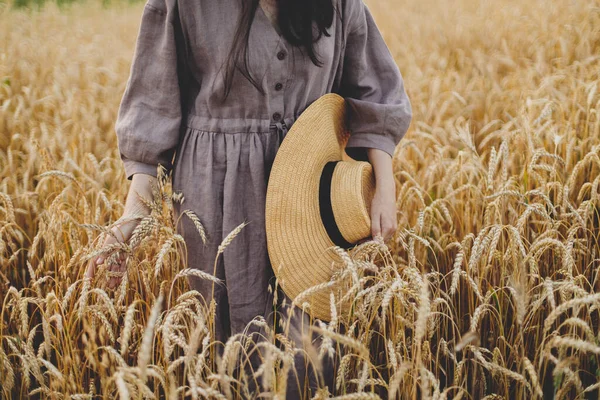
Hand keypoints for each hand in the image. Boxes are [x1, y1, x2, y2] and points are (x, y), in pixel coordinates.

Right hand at [85, 172, 155, 288]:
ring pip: (115, 266)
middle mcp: (111, 248)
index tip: (88, 282)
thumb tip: (99, 264)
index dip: (91, 271)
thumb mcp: (116, 236)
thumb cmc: (126, 223)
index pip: (95, 261)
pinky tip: (120, 280)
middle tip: (104, 289)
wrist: (139, 215)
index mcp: (105, 244)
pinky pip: (124, 263)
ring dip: (113, 276)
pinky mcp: (129, 249)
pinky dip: (121, 271)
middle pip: (105, 266)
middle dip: (104, 277)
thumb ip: (108, 249)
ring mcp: (120, 249)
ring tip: (112, 288)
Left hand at [364, 148, 397, 242]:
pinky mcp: (393, 224)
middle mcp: (393, 230)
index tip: (359, 244)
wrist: (387, 192)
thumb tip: (374, 241)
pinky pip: (385, 234)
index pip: (379, 243)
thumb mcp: (375, 215)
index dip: (369, 245)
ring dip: (375, 240)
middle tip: (359, 242)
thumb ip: (375, 229)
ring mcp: (394, 227)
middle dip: (371, 244)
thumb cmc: (379, 202)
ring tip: (363, 239)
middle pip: (382, 242)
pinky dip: (378, 235)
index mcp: (389, 229)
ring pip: (384, 239)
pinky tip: (371, 233)